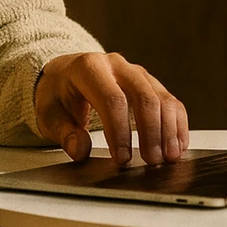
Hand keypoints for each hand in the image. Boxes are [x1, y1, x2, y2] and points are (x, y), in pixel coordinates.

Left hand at [34, 51, 188, 166]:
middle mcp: (115, 65)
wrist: (64, 74)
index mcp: (87, 68)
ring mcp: (135, 72)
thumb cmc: (57, 94)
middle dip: (150, 132)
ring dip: (168, 130)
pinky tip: (177, 146)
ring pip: (161, 98)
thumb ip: (63, 133)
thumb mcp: (48, 114)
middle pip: (143, 96)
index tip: (122, 158)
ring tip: (168, 157)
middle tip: (151, 161)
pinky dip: (177, 124)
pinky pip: (170, 101)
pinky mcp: (149, 82)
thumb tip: (80, 150)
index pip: (111, 99)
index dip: (120, 131)